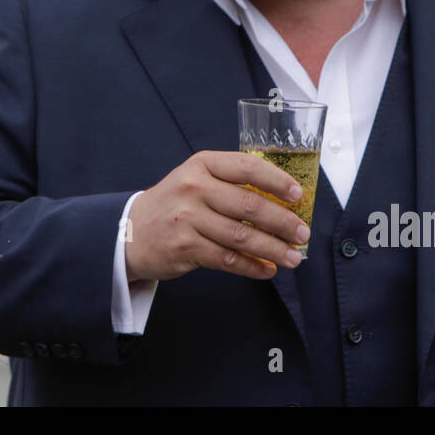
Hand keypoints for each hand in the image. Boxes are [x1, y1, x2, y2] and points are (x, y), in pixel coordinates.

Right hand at [123, 150, 309, 282]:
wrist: (131, 231)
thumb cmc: (174, 204)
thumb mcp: (196, 179)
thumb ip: (231, 183)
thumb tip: (281, 202)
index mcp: (202, 164)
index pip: (247, 167)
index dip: (277, 181)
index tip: (298, 195)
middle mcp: (193, 188)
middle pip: (249, 206)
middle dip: (283, 222)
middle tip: (302, 233)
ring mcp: (187, 219)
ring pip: (242, 236)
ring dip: (273, 249)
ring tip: (292, 257)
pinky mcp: (185, 247)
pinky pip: (228, 259)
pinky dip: (252, 267)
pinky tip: (267, 270)